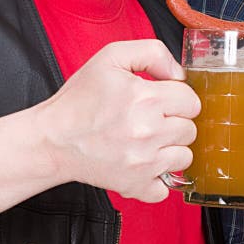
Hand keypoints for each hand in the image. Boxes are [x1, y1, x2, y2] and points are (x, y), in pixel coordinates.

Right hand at [35, 39, 200, 202]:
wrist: (51, 139)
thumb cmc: (79, 99)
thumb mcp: (112, 57)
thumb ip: (153, 53)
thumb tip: (179, 74)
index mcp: (146, 98)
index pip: (191, 101)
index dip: (177, 97)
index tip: (161, 99)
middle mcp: (148, 131)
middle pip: (190, 129)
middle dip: (175, 122)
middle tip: (152, 119)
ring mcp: (143, 162)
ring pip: (184, 157)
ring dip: (171, 149)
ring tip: (149, 140)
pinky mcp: (134, 185)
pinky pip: (166, 189)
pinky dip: (159, 179)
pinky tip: (145, 163)